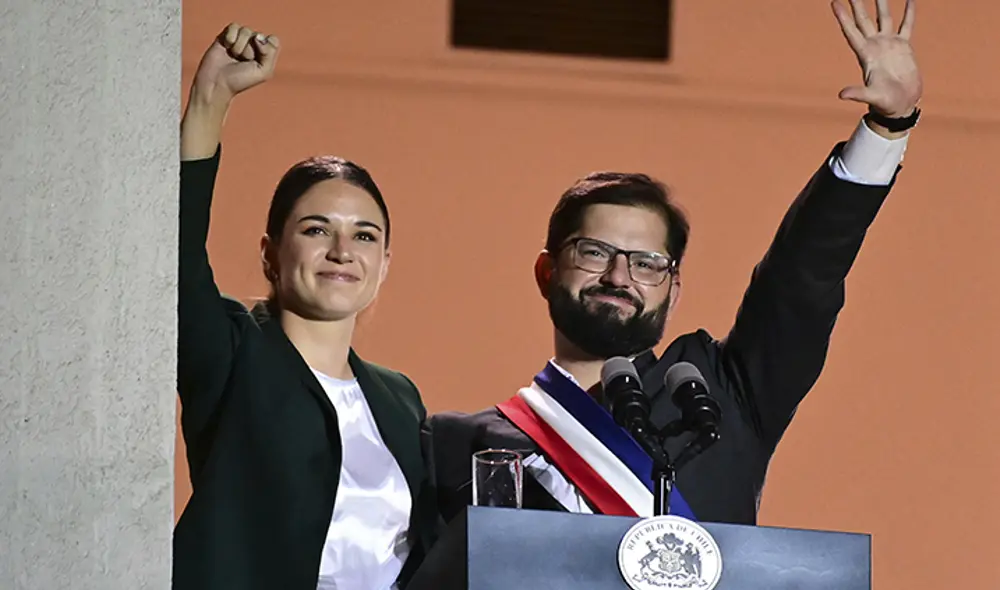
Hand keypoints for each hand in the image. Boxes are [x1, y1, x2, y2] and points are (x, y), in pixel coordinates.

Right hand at [181, 23, 279, 159]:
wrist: (214, 87)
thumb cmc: (237, 85)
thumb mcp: (263, 73)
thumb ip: (270, 54)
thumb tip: (261, 37)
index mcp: (264, 57)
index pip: (273, 40)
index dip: (266, 48)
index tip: (258, 60)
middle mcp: (252, 48)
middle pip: (259, 34)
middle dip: (251, 48)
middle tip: (242, 61)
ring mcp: (237, 42)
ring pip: (245, 29)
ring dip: (239, 44)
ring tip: (232, 57)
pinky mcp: (222, 38)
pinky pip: (233, 26)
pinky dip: (230, 36)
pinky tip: (226, 48)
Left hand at [832, 0, 921, 118]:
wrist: (901, 105)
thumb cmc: (884, 103)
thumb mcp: (871, 97)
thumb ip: (857, 93)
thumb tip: (842, 95)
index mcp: (865, 55)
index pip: (851, 31)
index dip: (843, 17)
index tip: (834, 2)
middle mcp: (875, 46)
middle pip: (863, 20)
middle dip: (858, 4)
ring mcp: (889, 45)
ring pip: (883, 18)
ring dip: (881, 3)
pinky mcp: (904, 47)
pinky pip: (906, 25)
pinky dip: (908, 12)